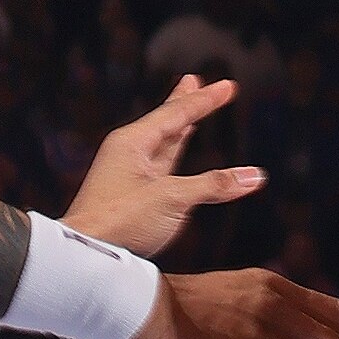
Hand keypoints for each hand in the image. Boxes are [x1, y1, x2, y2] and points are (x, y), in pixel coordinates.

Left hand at [64, 73, 257, 255]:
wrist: (84, 257)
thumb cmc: (119, 223)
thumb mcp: (171, 199)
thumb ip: (213, 185)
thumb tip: (253, 176)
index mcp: (132, 143)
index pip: (176, 113)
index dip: (205, 100)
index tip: (227, 86)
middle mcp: (128, 153)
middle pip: (164, 120)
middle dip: (184, 102)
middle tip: (195, 80)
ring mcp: (128, 174)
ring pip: (161, 143)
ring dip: (179, 126)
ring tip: (191, 112)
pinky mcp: (132, 196)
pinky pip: (160, 165)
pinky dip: (175, 153)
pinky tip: (178, 154)